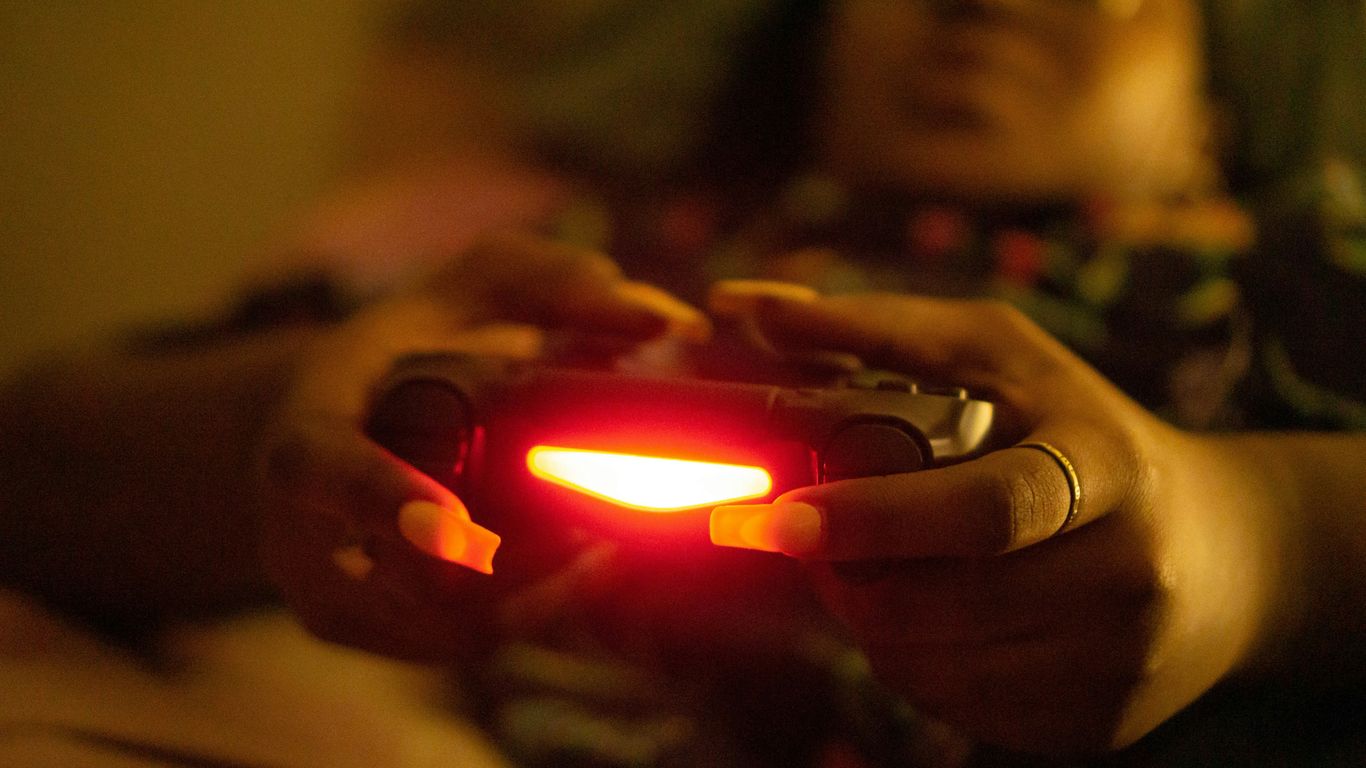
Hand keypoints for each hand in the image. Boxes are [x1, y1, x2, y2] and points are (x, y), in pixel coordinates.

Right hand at [255, 231, 707, 660]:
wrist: (343, 418)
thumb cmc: (412, 342)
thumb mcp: (471, 287)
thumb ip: (558, 281)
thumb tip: (667, 320)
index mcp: (305, 434)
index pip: (321, 472)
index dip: (387, 503)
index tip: (462, 531)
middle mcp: (299, 533)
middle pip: (404, 583)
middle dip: (515, 569)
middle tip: (599, 540)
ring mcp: (335, 599)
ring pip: (445, 628)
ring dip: (538, 598)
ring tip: (611, 551)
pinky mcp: (379, 638)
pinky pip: (461, 646)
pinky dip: (531, 616)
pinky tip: (591, 573)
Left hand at [707, 287, 1291, 753]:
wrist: (1221, 551)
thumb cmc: (1081, 430)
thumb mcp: (1002, 355)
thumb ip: (880, 330)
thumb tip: (748, 308)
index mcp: (1106, 468)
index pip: (981, 510)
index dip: (873, 518)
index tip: (778, 519)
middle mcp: (1125, 576)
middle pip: (935, 607)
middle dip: (846, 574)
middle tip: (806, 533)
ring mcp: (1115, 664)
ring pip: (926, 665)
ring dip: (868, 614)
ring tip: (881, 560)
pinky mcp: (1095, 726)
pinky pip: (951, 706)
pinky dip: (913, 659)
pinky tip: (935, 610)